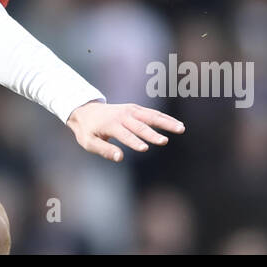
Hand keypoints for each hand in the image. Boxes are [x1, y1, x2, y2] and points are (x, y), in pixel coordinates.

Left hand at [66, 102, 184, 161]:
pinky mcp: (135, 109)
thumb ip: (104, 150)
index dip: (134, 142)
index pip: (124, 135)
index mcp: (110, 124)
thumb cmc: (88, 130)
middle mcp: (122, 115)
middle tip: (163, 142)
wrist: (85, 110)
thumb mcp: (89, 142)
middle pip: (139, 125)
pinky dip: (165, 118)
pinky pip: (152, 113)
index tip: (145, 148)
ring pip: (150, 116)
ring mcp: (130, 110)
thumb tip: (120, 158)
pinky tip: (177, 124)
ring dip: (166, 122)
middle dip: (151, 134)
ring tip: (181, 129)